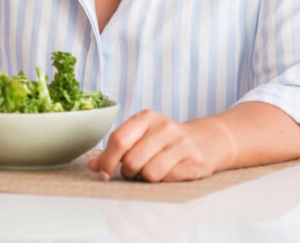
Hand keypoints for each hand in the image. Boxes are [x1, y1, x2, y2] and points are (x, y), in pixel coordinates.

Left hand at [87, 110, 232, 181]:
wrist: (206, 141)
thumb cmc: (165, 141)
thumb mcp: (140, 137)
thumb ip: (116, 149)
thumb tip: (92, 165)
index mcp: (146, 118)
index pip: (118, 140)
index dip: (107, 160)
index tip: (104, 173)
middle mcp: (164, 127)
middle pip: (132, 160)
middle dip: (127, 173)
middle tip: (133, 173)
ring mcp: (181, 144)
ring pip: (149, 173)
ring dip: (145, 178)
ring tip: (151, 171)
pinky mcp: (195, 161)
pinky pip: (167, 179)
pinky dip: (163, 181)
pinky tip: (168, 172)